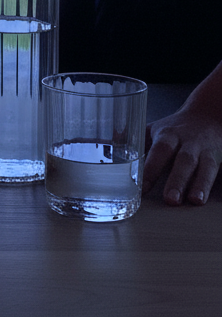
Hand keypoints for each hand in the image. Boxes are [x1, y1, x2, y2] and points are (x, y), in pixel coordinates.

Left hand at [143, 80, 221, 205]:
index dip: (150, 169)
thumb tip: (105, 149)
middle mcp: (187, 142)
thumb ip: (133, 141)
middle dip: (176, 179)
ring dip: (199, 184)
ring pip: (203, 166)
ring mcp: (204, 151)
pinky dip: (210, 185)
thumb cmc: (175, 128)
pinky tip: (204, 199)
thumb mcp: (153, 129)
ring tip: (193, 201)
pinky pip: (215, 171)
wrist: (208, 115)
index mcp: (167, 135)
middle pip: (183, 160)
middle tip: (170, 199)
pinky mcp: (217, 158)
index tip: (141, 187)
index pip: (158, 151)